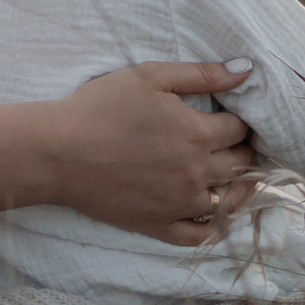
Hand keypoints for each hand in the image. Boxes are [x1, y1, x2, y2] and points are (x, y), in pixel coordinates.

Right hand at [45, 60, 258, 246]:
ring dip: (240, 188)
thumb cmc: (100, 107)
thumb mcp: (150, 76)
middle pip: (239, 164)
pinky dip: (214, 226)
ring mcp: (179, 204)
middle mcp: (195, 172)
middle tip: (241, 144)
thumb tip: (246, 69)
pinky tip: (216, 213)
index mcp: (196, 134)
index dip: (242, 121)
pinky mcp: (159, 225)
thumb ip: (202, 74)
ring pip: (228, 202)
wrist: (58, 152)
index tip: (237, 118)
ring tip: (239, 177)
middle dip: (245, 151)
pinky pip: (199, 235)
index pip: (240, 130)